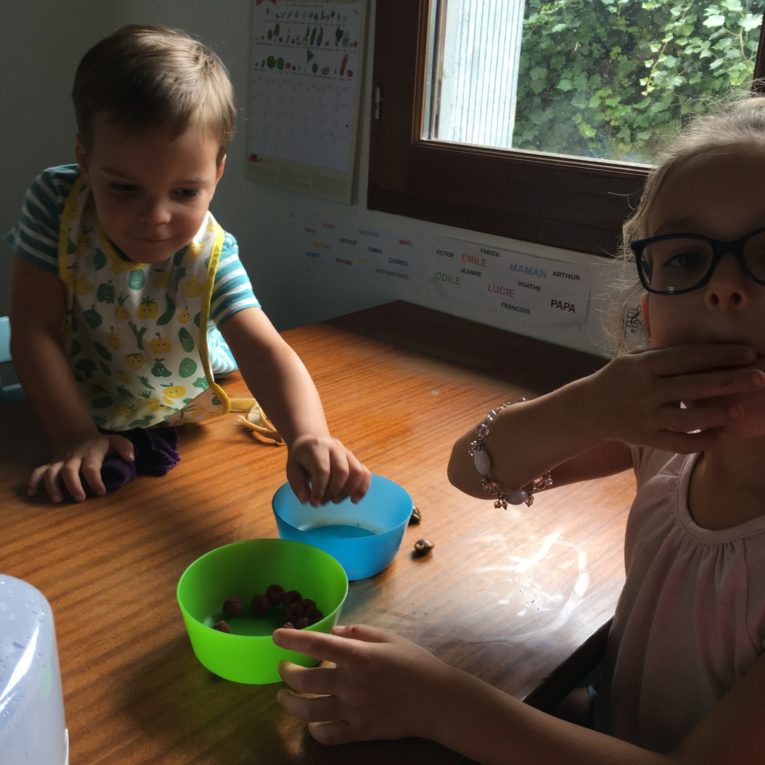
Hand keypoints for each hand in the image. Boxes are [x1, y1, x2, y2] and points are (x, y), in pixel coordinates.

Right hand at [28, 432, 134, 502]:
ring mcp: (60, 461)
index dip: (95, 480)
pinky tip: (32, 493)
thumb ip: (125, 448)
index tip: (100, 492)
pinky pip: (38, 471)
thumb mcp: (115, 441)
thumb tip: (130, 459)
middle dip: (73, 485)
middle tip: (79, 499)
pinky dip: (33, 481)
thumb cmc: (100, 444)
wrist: (78, 435)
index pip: (91, 468)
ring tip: (58, 500)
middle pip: (69, 471)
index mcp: (91, 454)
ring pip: (51, 472)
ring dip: (52, 486)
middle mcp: (73, 458)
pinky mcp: (50, 464)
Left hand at [275, 624, 450, 743]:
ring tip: (283, 697)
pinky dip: (314, 730)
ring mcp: (353, 710)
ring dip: (289, 703)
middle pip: (304, 680)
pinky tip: (311, 722)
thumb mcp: (388, 637)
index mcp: (358, 655)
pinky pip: (328, 735)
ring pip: (308, 710)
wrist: (437, 699)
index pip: (316, 644)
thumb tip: (332, 631)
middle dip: (286, 673)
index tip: (276, 635)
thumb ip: (358, 631)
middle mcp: (351, 682)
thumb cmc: (414, 662)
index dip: (292, 639)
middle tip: (283, 669)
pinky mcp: (360, 732)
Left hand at [286, 435, 370, 505]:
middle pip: (342, 471)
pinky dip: (362, 488)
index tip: (314, 502)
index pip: (322, 469)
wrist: (312, 442)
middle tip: (323, 502)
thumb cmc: (301, 458)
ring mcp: (347, 453)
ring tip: (335, 500)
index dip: (319, 489)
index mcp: (316, 447)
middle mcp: (334, 447)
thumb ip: (297, 484)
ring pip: (357, 472)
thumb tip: (306, 500)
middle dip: (333, 492)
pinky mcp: (355, 460)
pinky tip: (354, 499)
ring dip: (347, 491)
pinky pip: (365, 473)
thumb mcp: (292, 468)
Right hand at [587, 344, 764, 451]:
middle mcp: (646, 391)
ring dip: (715, 414)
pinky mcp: (647, 438)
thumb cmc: (618, 379)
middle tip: (760, 378)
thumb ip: (664, 353)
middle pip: (694, 385)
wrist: (588, 409)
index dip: (721, 355)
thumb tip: (704, 347)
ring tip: (739, 410)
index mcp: (645, 366)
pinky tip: (720, 436)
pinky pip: (677, 443)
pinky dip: (700, 441)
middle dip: (730, 381)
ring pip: (687, 418)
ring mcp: (646, 417)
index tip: (749, 353)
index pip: (689, 357)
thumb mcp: (633, 358)